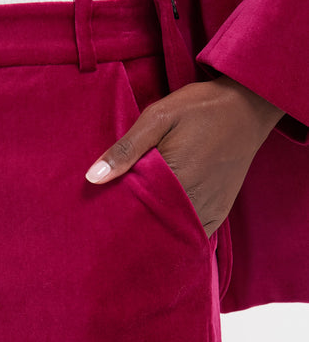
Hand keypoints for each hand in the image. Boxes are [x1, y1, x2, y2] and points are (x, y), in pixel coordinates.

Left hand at [85, 75, 284, 237]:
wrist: (248, 106)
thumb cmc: (199, 109)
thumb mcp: (158, 118)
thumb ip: (126, 149)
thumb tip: (93, 177)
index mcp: (175, 180)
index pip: (135, 214)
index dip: (117, 217)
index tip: (102, 218)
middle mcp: (194, 201)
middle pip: (154, 228)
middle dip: (134, 229)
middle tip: (114, 226)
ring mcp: (209, 210)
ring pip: (174, 235)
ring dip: (155, 232)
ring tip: (135, 226)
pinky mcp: (219, 212)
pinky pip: (193, 234)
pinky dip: (177, 232)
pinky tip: (162, 225)